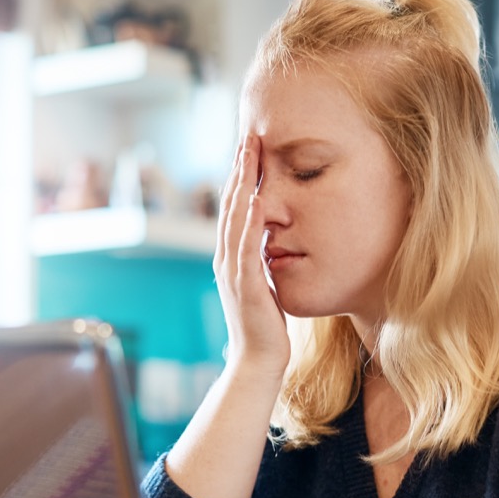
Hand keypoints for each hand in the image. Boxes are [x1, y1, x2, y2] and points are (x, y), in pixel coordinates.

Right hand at [215, 134, 288, 379]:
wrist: (258, 361)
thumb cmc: (266, 327)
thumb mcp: (265, 285)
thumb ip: (263, 262)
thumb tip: (271, 242)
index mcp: (231, 257)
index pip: (235, 208)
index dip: (241, 177)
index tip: (250, 148)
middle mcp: (227, 258)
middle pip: (230, 204)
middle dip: (239, 169)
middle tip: (247, 136)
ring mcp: (233, 270)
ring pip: (235, 217)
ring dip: (242, 184)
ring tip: (250, 155)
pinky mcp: (245, 283)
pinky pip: (246, 244)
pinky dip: (249, 219)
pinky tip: (256, 198)